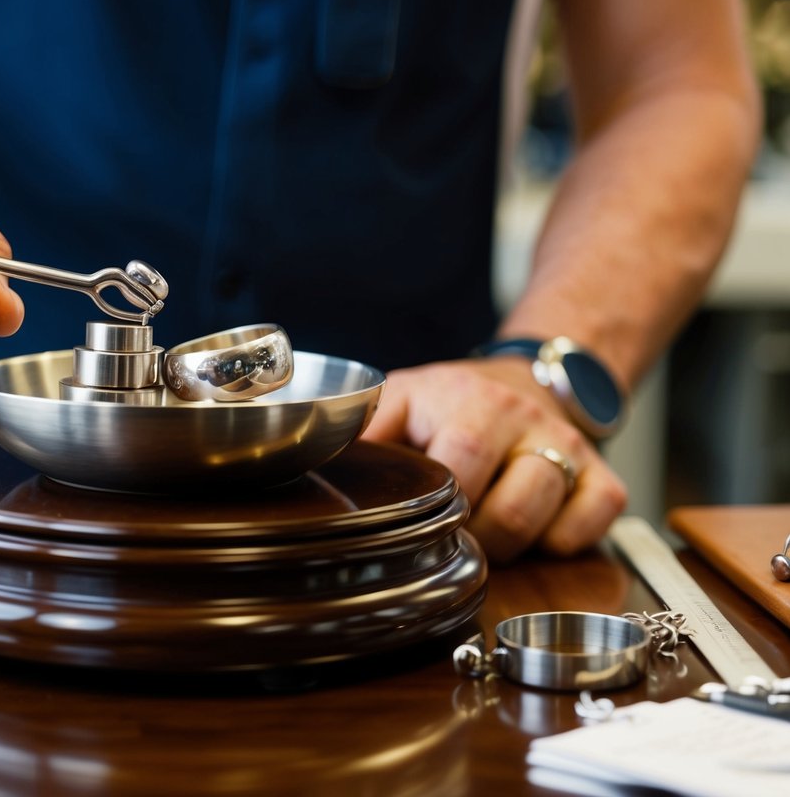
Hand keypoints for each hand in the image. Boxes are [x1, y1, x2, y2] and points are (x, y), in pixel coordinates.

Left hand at [362, 357, 627, 561]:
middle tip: (455, 533)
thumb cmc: (449, 405)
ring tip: (488, 529)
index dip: (442, 506)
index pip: (459, 464)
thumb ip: (363, 432)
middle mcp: (521, 418)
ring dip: (512, 543)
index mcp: (463, 399)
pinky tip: (536, 528)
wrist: (522, 378)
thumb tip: (316, 467)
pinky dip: (564, 541)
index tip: (424, 520)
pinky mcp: (604, 474)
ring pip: (547, 519)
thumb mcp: (398, 402)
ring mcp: (567, 446)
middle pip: (507, 507)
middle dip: (475, 536)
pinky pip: (594, 524)